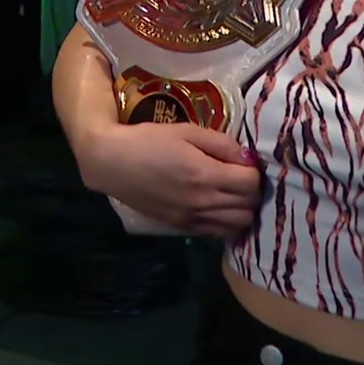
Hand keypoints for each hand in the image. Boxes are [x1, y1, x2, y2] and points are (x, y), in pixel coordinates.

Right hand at [75, 123, 262, 236]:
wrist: (111, 162)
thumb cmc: (148, 140)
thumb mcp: (186, 131)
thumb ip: (221, 143)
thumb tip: (246, 157)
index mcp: (205, 175)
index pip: (251, 183)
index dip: (252, 170)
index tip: (241, 161)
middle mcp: (202, 202)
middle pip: (249, 206)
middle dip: (250, 190)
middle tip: (239, 176)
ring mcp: (192, 218)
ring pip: (238, 225)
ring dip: (242, 209)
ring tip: (231, 193)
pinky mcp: (182, 227)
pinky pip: (218, 233)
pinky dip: (226, 222)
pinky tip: (217, 207)